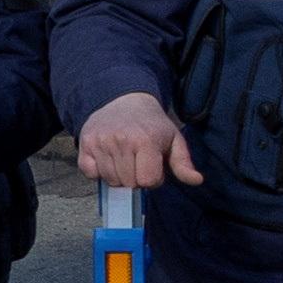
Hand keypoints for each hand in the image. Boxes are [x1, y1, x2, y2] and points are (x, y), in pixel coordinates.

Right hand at [75, 91, 200, 189]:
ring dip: (118, 175)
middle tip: (137, 161)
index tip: (152, 165)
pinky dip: (98, 171)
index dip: (152, 178)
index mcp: (146, 141)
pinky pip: (90, 173)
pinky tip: (107, 158)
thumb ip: (183, 163)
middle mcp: (121, 140)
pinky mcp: (85, 142)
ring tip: (123, 158)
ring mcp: (101, 141)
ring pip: (110, 180)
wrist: (124, 99)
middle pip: (128, 183)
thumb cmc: (151, 124)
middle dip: (135, 177)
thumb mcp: (173, 139)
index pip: (147, 181)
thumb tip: (197, 181)